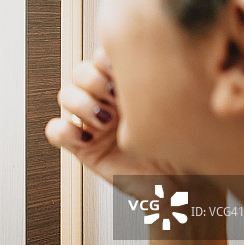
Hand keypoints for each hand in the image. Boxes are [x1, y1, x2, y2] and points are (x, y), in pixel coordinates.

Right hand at [45, 49, 200, 201]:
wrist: (184, 188)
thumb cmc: (187, 148)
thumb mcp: (180, 109)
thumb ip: (164, 82)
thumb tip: (161, 58)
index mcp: (129, 84)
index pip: (104, 56)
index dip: (108, 60)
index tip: (125, 73)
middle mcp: (107, 100)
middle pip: (80, 72)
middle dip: (94, 81)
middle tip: (115, 98)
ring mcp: (92, 122)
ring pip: (66, 95)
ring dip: (81, 104)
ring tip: (105, 122)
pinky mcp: (81, 147)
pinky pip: (56, 131)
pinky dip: (63, 131)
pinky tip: (86, 140)